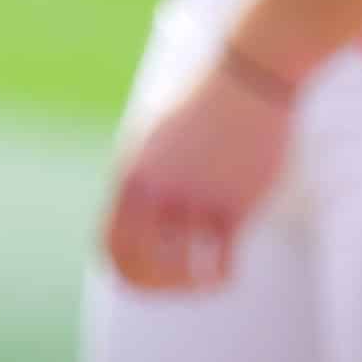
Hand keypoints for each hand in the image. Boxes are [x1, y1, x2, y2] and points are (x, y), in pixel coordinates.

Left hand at [102, 54, 294, 291]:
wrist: (251, 73)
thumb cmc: (204, 101)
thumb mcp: (156, 134)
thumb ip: (141, 175)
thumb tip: (133, 211)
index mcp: (132, 176)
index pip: (110, 247)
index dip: (123, 271)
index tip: (143, 276)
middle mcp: (159, 191)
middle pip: (142, 265)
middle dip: (157, 286)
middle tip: (177, 287)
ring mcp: (197, 196)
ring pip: (184, 268)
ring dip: (192, 285)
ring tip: (206, 283)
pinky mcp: (236, 200)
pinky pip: (221, 259)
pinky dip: (222, 276)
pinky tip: (228, 275)